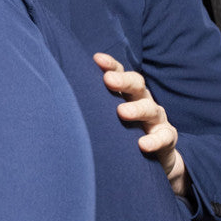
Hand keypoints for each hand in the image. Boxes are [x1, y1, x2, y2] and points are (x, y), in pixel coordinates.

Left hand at [94, 52, 190, 198]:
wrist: (154, 161)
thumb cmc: (122, 137)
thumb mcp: (107, 121)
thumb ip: (91, 110)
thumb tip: (54, 104)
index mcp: (127, 95)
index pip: (120, 74)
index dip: (111, 66)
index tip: (96, 59)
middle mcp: (143, 102)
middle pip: (137, 85)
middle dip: (123, 80)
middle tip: (109, 80)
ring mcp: (156, 120)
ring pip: (151, 109)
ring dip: (137, 109)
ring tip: (122, 112)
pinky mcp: (166, 139)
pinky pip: (164, 137)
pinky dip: (154, 140)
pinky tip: (142, 144)